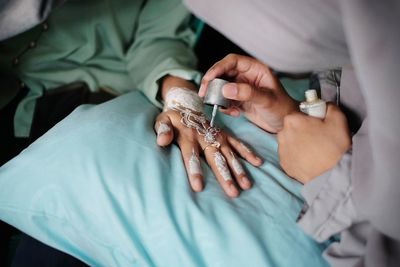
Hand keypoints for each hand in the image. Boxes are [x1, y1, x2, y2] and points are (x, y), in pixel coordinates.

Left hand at [155, 75, 261, 197]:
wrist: (186, 103)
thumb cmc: (172, 117)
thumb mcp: (162, 120)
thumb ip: (162, 130)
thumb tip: (161, 141)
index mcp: (189, 135)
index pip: (191, 155)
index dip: (194, 170)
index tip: (198, 187)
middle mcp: (206, 137)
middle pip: (215, 158)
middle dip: (224, 176)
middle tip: (232, 192)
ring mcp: (217, 135)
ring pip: (229, 154)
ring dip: (238, 169)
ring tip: (246, 185)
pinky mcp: (225, 135)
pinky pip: (238, 144)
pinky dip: (248, 152)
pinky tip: (258, 163)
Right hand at [199, 54, 297, 132]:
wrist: (286, 124)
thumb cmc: (282, 108)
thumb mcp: (266, 100)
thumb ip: (247, 93)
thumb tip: (226, 89)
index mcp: (255, 69)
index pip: (233, 61)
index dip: (219, 67)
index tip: (209, 78)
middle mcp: (247, 76)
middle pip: (223, 73)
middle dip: (212, 82)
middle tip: (204, 93)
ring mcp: (242, 88)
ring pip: (222, 87)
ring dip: (217, 96)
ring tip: (218, 105)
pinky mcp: (239, 100)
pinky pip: (225, 100)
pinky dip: (225, 106)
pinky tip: (233, 113)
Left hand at [277, 104, 351, 183]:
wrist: (331, 174)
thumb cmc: (334, 146)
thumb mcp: (338, 119)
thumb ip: (330, 107)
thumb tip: (325, 106)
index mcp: (292, 120)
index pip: (299, 114)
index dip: (310, 119)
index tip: (319, 126)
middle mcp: (282, 134)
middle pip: (293, 128)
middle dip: (303, 131)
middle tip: (319, 139)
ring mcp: (281, 150)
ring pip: (290, 142)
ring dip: (299, 144)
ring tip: (315, 151)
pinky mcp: (284, 165)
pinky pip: (290, 156)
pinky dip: (298, 157)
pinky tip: (309, 160)